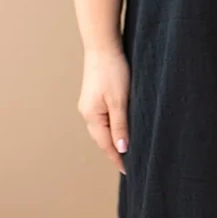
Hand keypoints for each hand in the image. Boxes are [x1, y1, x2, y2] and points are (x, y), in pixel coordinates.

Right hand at [77, 44, 130, 175]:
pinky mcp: (93, 97)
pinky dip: (111, 127)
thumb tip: (122, 148)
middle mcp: (87, 113)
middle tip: (129, 164)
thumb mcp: (120, 100)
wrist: (103, 47)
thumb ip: (121, 125)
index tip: (129, 170)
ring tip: (125, 150)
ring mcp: (89, 105)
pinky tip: (119, 128)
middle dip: (114, 152)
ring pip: (101, 129)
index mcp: (92, 116)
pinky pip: (102, 118)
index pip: (106, 144)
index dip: (117, 158)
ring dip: (112, 139)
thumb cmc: (112, 71)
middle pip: (101, 139)